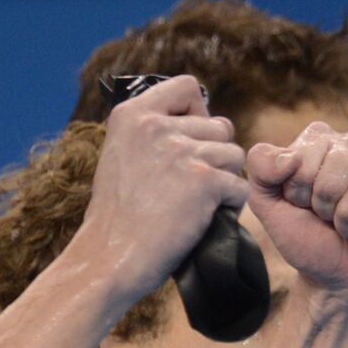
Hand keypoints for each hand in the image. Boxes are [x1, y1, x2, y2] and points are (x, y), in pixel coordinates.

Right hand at [73, 76, 248, 305]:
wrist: (108, 260)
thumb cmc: (116, 220)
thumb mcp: (120, 158)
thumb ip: (151, 134)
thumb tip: (199, 120)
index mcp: (132, 115)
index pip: (187, 87)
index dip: (199, 112)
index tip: (192, 140)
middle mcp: (156, 126)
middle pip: (219, 127)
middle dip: (214, 157)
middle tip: (190, 189)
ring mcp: (181, 151)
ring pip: (234, 156)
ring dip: (223, 182)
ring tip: (195, 207)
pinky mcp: (203, 181)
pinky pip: (239, 187)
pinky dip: (229, 207)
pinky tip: (203, 221)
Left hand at [245, 123, 347, 312]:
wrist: (337, 279)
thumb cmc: (306, 239)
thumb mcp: (268, 206)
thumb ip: (260, 170)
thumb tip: (291, 157)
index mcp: (318, 140)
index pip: (302, 157)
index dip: (298, 191)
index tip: (303, 204)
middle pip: (332, 172)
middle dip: (324, 206)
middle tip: (328, 218)